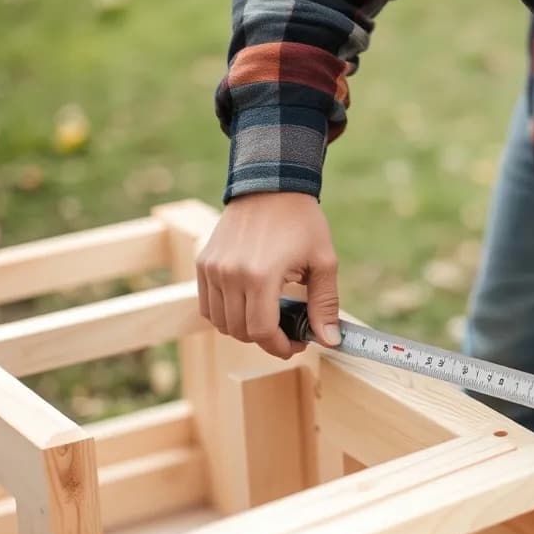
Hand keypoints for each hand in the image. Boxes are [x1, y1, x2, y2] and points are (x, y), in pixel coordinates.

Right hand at [196, 192, 340, 358]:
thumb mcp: (324, 262)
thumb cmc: (301, 222)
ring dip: (245, 329)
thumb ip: (325, 304)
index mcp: (261, 275)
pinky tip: (248, 307)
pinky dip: (226, 315)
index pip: (261, 332)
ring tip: (269, 318)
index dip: (280, 347)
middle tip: (287, 332)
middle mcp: (230, 274)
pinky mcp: (203, 263)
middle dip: (266, 340)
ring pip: (222, 322)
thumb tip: (329, 340)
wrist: (271, 186)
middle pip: (241, 331)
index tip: (297, 344)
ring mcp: (212, 269)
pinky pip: (207, 306)